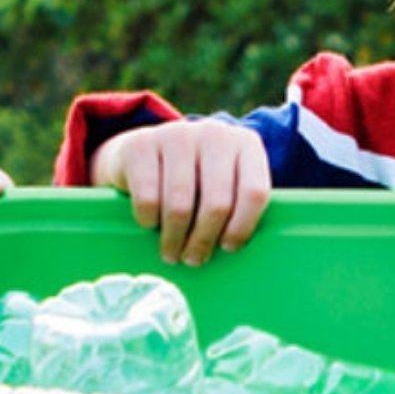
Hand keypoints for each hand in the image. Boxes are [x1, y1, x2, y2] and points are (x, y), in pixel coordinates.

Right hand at [91, 120, 270, 264]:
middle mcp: (215, 134)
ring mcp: (177, 135)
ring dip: (175, 239)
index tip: (228, 248)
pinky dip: (149, 220)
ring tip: (172, 253)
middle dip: (204, 240)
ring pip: (180, 205)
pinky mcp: (141, 144)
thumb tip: (237, 249)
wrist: (142, 150)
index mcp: (245, 144)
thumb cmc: (193, 177)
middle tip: (194, 259)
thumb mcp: (223, 181)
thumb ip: (237, 203)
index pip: (254, 192)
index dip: (242, 227)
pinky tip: (151, 224)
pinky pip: (148, 199)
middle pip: (217, 204)